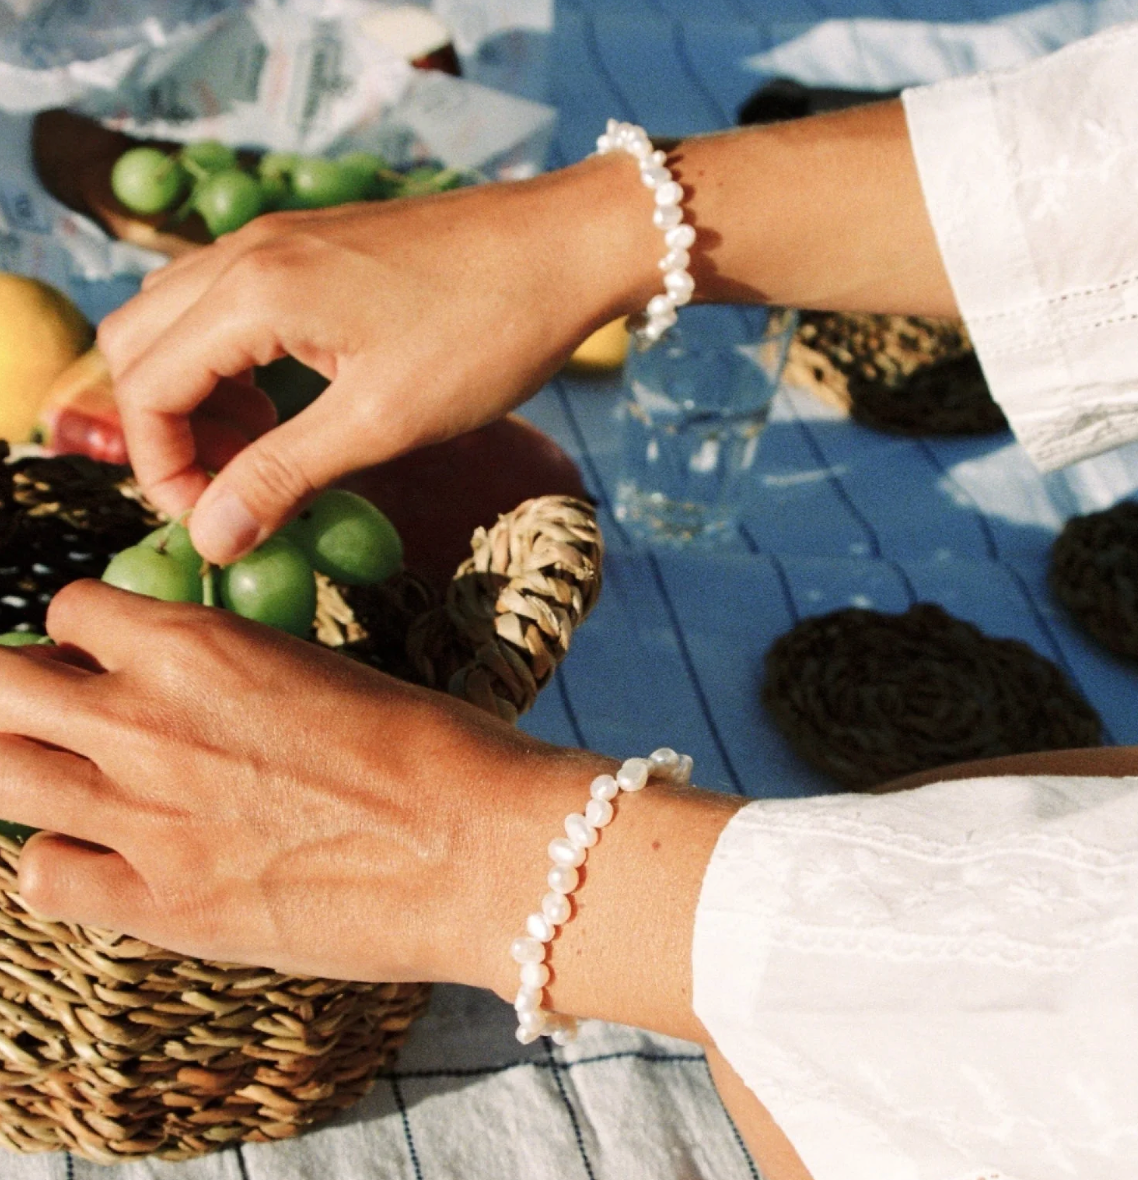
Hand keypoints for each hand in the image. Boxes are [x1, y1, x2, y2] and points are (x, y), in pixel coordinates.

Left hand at [0, 580, 598, 985]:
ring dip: (27, 767)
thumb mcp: (317, 677)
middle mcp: (144, 722)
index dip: (84, 633)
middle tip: (64, 714)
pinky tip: (108, 858)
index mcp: (195, 646)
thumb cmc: (427, 746)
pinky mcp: (161, 907)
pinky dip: (60, 860)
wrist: (479, 846)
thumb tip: (186, 690)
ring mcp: (141, 818)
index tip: (106, 657)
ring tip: (74, 780)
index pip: (70, 608)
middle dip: (21, 691)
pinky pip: (42, 874)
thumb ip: (230, 678)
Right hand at [97, 160, 660, 565]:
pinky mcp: (309, 244)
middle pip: (139, 345)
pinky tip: (288, 401)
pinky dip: (231, 361)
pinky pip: (227, 302)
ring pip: (177, 319)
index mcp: (251, 291)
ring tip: (262, 451)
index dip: (160, 470)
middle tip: (231, 486)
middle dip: (166, 429)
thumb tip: (212, 538)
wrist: (565, 247)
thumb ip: (283, 475)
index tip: (213, 522)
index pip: (144, 387)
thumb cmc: (486, 333)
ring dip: (197, 395)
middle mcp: (245, 251)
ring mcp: (275, 239)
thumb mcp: (382, 421)